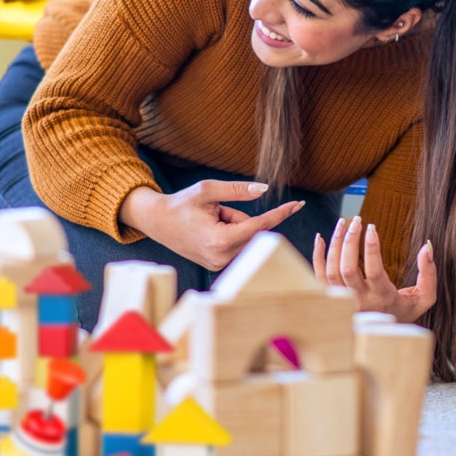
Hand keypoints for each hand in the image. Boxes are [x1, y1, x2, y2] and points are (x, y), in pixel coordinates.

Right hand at [119, 181, 303, 272]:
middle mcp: (221, 257)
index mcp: (220, 240)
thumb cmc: (182, 203)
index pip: (260, 225)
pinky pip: (237, 244)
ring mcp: (219, 264)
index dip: (280, 213)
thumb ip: (238, 190)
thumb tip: (265, 189)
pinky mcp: (217, 266)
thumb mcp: (209, 190)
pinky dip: (230, 233)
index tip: (298, 205)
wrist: (158, 221)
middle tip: (215, 211)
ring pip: (245, 237)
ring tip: (209, 221)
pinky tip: (209, 230)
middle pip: (252, 230)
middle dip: (238, 216)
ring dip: (234, 224)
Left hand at [313, 214, 436, 322]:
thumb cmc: (404, 311)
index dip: (371, 248)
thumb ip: (429, 273)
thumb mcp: (424, 297)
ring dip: (335, 244)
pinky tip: (321, 237)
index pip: (375, 271)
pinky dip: (317, 256)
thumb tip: (427, 246)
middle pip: (348, 269)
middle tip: (357, 219)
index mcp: (383, 298)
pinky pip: (318, 277)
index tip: (372, 227)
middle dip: (350, 241)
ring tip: (343, 223)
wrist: (381, 337)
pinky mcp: (331, 299)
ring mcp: (343, 301)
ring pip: (332, 271)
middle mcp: (361, 301)